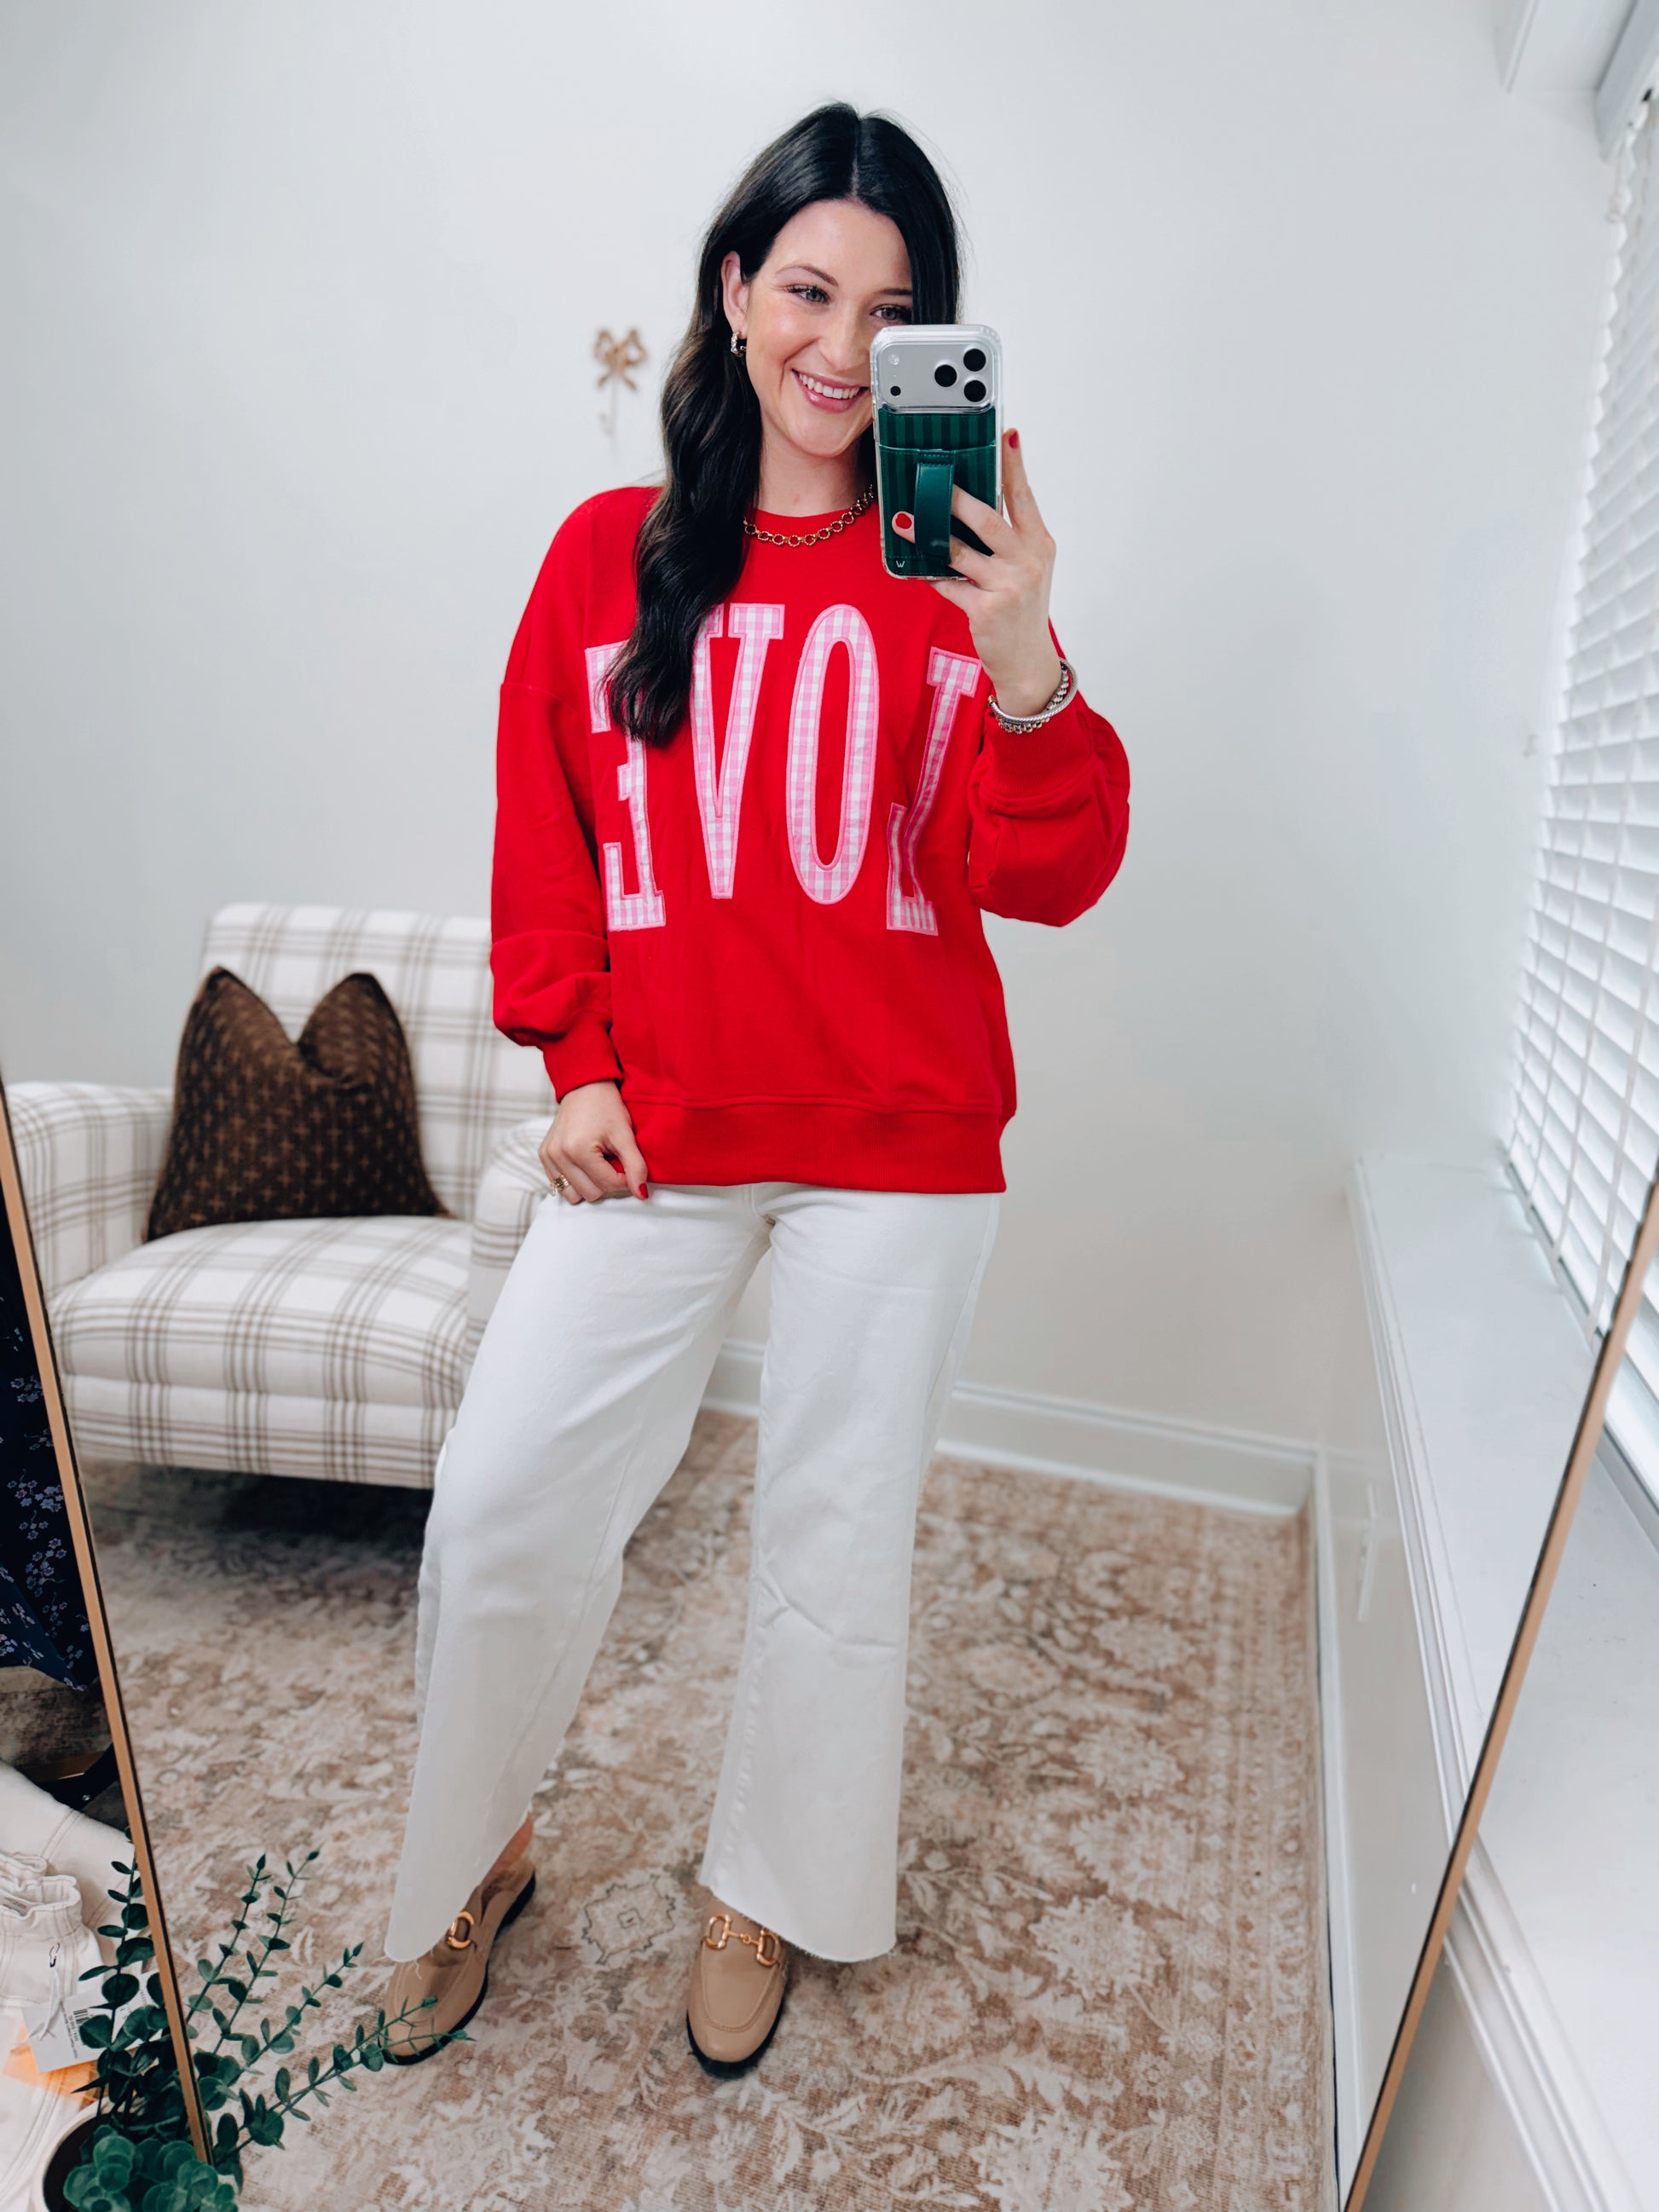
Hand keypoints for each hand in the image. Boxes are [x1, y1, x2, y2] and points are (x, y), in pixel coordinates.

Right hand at [538, 1080, 648, 1203]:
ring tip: (597, 1162)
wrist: (585, 1086)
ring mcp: (548, 1156)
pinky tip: (584, 1162)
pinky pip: (560, 1185)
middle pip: (591, 1193)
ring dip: (590, 1184)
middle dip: (607, 1181)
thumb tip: (641, 1194)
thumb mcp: (625, 1135)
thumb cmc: (606, 1106)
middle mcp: (558, 1155)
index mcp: (578, 1150)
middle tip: (612, 1159)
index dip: (625, 1178)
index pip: (608, 1184)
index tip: (628, 1163)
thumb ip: (636, 1166)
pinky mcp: (543, 1156)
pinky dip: (576, 1180)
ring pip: (574, 1194)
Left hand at [892, 429, 1061, 717]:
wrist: (1028, 662)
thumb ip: (1007, 538)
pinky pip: (949, 584)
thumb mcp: (1027, 568)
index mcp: (1039, 544)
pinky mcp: (986, 610)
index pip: (1024, 497)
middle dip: (958, 496)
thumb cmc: (1022, 609)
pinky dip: (931, 574)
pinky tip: (915, 565)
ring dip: (928, 534)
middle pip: (988, 518)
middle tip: (934, 475)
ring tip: (905, 520)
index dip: (1014, 465)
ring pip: (960, 550)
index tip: (1005, 435)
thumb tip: (970, 505)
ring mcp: (1008, 586)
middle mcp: (1028, 561)